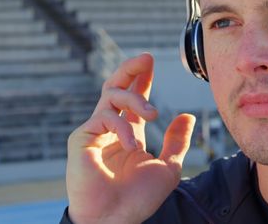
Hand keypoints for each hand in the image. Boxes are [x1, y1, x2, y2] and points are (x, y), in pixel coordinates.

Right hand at [66, 53, 195, 223]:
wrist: (116, 220)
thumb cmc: (138, 199)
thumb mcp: (167, 167)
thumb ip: (176, 141)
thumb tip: (186, 116)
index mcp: (129, 132)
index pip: (133, 98)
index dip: (142, 78)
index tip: (151, 61)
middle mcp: (110, 128)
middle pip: (115, 86)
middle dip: (130, 69)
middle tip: (146, 59)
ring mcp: (94, 132)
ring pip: (110, 96)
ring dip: (134, 98)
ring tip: (152, 113)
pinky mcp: (81, 139)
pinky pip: (103, 118)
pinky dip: (122, 128)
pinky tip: (133, 144)